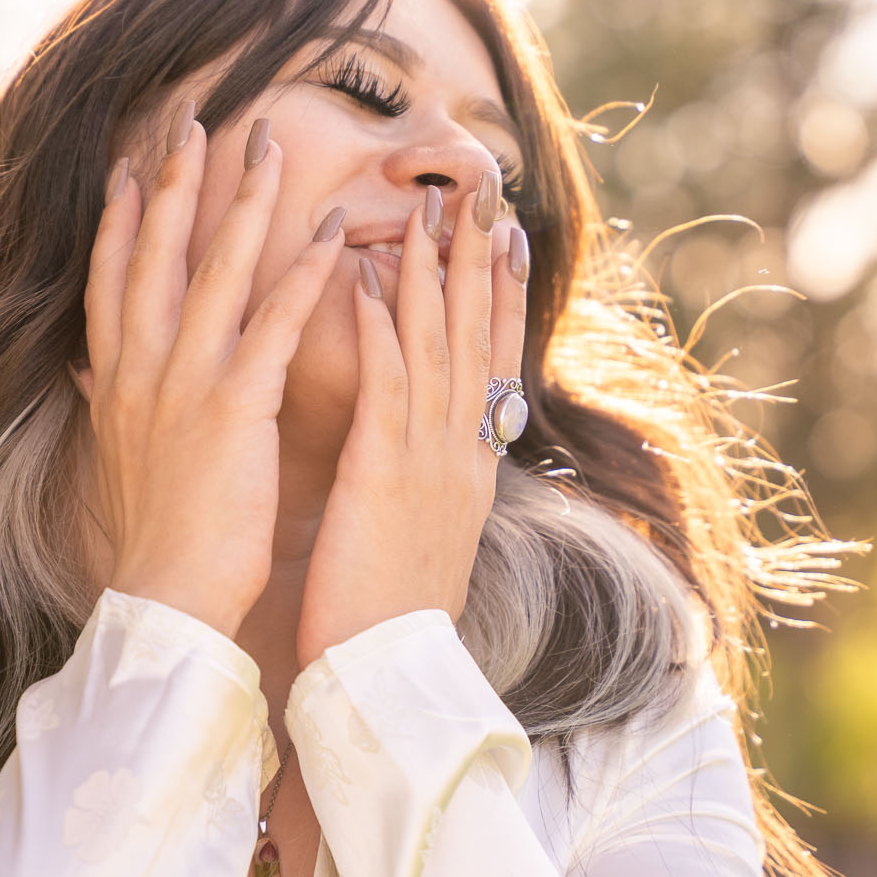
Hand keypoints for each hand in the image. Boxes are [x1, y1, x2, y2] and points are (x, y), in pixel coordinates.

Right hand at [78, 104, 347, 637]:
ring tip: (270, 146)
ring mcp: (186, 380)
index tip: (130, 163)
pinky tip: (330, 232)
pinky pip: (274, 321)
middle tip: (196, 117)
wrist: (165, 595)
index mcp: (116, 378)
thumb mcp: (114, 458)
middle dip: (176, 180)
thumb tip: (83, 371)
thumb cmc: (156, 535)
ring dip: (244, 202)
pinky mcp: (235, 405)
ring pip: (215, 269)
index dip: (119, 216)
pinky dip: (303, 272)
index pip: (111, 278)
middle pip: (155, 251)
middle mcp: (142, 366)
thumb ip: (105, 403)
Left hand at [297, 170, 527, 667]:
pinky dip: (380, 330)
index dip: (502, 298)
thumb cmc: (392, 621)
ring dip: (432, 276)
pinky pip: (387, 386)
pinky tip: (367, 280)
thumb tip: (432, 458)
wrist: (391, 680)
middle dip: (481, 264)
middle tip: (486, 195)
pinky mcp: (386, 474)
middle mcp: (462, 454)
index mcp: (471, 469)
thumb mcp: (425, 541)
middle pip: (478, 340)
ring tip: (430, 213)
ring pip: (438, 348)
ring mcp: (430, 461)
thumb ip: (430, 488)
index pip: (493, 365)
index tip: (509, 239)